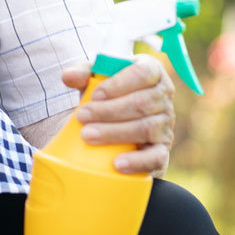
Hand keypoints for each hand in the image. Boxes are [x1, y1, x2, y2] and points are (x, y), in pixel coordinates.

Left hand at [60, 53, 176, 176]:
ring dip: (115, 133)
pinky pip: (156, 157)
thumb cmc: (107, 94)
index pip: (143, 73)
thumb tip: (68, 76)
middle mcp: (164, 97)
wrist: (115, 124)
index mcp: (152, 71)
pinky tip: (117, 164)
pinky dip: (137, 161)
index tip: (95, 95)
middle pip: (142, 103)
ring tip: (87, 136)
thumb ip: (83, 73)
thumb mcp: (95, 79)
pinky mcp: (162, 150)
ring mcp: (166, 125)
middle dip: (109, 111)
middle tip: (81, 117)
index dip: (119, 84)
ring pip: (145, 128)